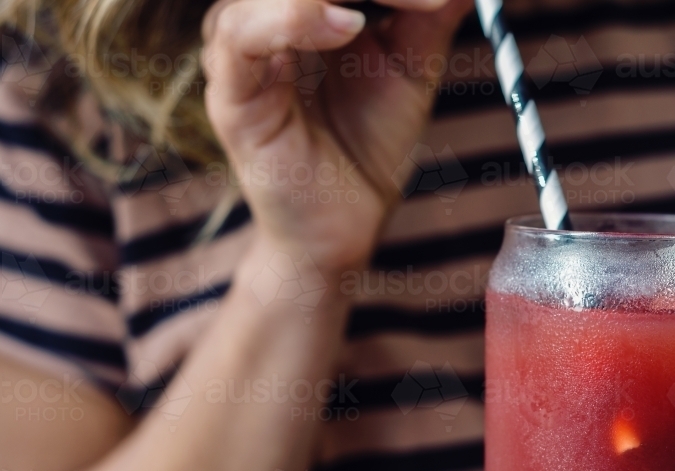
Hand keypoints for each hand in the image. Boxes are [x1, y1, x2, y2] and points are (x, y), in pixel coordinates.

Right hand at [201, 0, 470, 268]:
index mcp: (299, 6)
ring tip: (414, 4)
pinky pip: (242, 35)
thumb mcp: (411, 68)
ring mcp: (240, 50)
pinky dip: (292, 18)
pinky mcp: (229, 93)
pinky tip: (347, 29)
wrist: (341, 227)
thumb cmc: (367, 148)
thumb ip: (428, 14)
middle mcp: (262, 16)